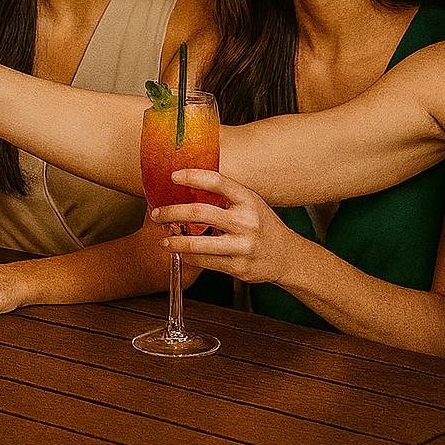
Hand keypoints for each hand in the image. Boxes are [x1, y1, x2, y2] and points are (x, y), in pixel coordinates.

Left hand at [151, 169, 306, 285]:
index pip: (217, 181)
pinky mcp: (238, 267)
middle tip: (157, 214)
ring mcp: (242, 246)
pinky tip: (182, 252)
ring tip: (163, 240)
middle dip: (172, 213)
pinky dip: (188, 256)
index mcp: (248, 200)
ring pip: (197, 244)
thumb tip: (187, 184)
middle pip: (199, 213)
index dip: (193, 176)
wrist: (286, 257)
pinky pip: (204, 262)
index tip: (173, 176)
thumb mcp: (250, 203)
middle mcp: (246, 222)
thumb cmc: (261, 224)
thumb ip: (224, 196)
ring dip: (175, 242)